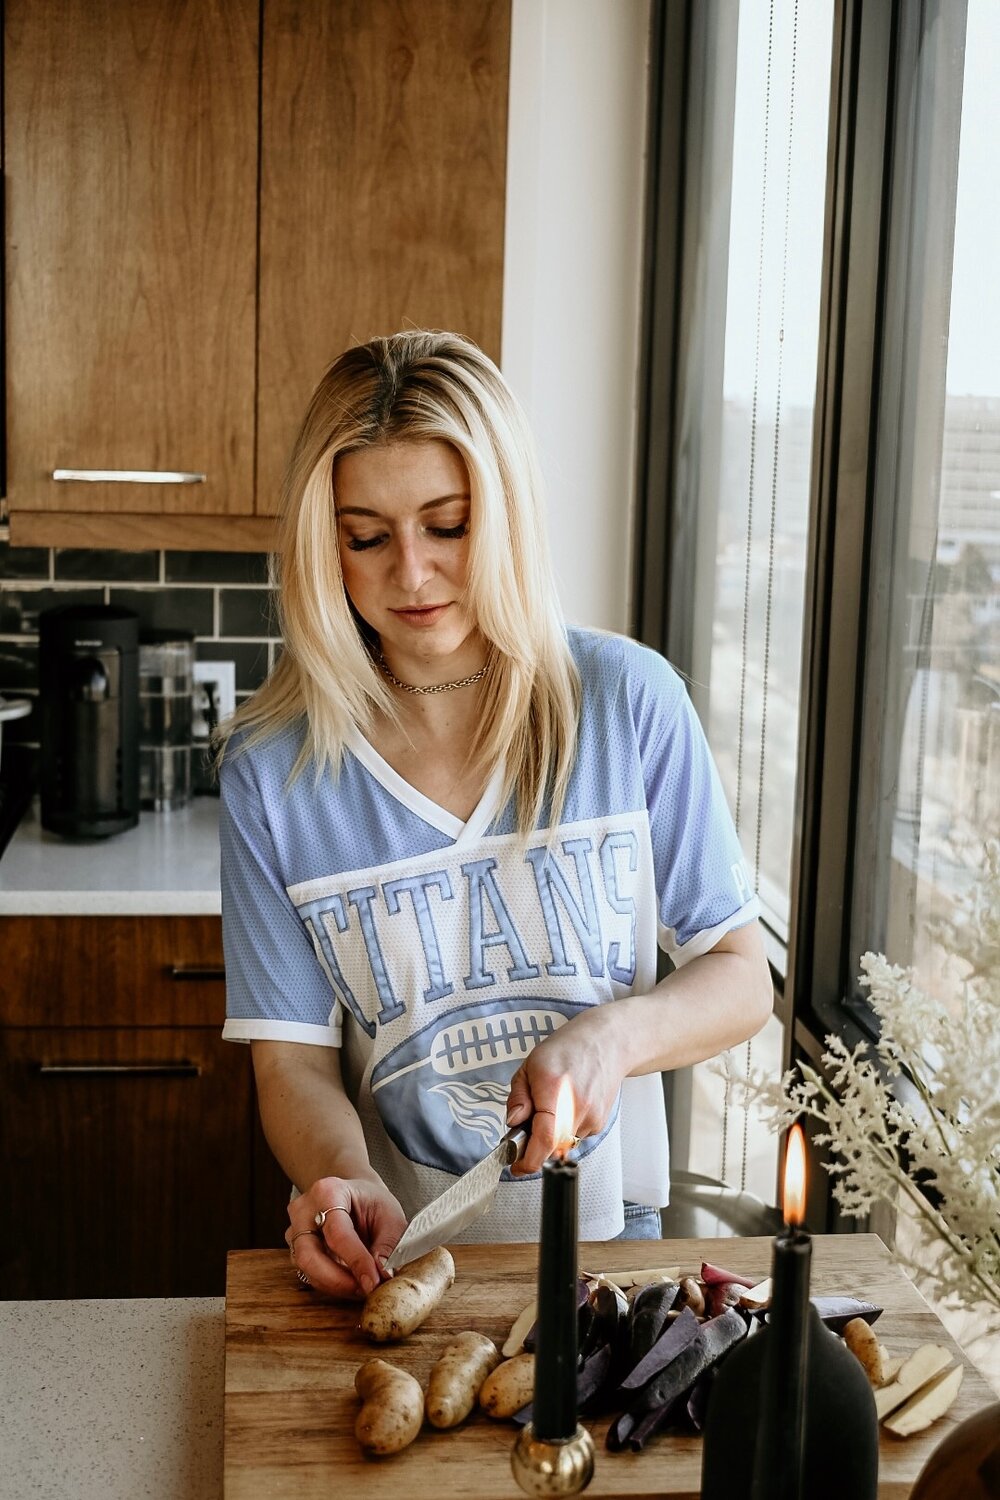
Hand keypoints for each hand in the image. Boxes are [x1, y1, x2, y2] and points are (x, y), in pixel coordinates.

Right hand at [286, 1174, 406, 1298]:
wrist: (355, 1197)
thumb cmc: (371, 1203)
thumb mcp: (390, 1216)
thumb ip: (388, 1245)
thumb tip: (382, 1274)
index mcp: (328, 1192)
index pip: (337, 1233)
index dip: (356, 1261)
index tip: (373, 1282)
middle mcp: (303, 1210)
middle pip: (309, 1255)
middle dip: (338, 1280)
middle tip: (365, 1289)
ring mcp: (294, 1230)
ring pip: (306, 1269)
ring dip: (336, 1285)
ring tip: (363, 1286)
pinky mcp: (295, 1249)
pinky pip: (308, 1274)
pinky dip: (331, 1285)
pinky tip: (351, 1283)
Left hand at [505, 1005, 626, 1174]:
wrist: (608, 1043)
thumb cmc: (568, 1049)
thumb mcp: (530, 1065)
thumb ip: (518, 1097)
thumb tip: (513, 1123)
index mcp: (554, 1089)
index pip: (543, 1138)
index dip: (527, 1160)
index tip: (516, 1167)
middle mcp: (576, 1107)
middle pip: (550, 1148)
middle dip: (534, 1145)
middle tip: (528, 1122)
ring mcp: (591, 1117)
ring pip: (561, 1145)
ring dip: (550, 1136)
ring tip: (552, 1106)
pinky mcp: (599, 1124)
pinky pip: (574, 1137)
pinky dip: (564, 1130)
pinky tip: (568, 1105)